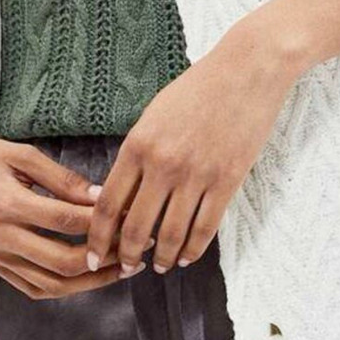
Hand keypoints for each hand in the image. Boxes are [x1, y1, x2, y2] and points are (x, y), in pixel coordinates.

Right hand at [0, 121, 128, 300]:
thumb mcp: (19, 154)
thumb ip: (60, 178)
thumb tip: (99, 197)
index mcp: (6, 203)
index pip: (66, 221)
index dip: (102, 221)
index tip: (129, 216)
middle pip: (63, 261)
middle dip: (106, 258)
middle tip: (135, 248)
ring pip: (51, 285)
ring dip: (91, 282)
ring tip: (122, 270)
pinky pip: (32, 288)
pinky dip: (64, 288)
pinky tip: (88, 278)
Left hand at [83, 22, 301, 276]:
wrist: (247, 70)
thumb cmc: (197, 88)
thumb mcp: (153, 115)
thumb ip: (135, 153)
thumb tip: (120, 194)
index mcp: (138, 145)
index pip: (108, 205)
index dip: (97, 238)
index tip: (91, 256)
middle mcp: (163, 164)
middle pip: (135, 227)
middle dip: (126, 256)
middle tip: (124, 269)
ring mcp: (196, 175)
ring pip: (171, 234)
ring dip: (161, 257)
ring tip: (157, 266)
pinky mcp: (227, 181)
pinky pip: (205, 228)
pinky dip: (192, 250)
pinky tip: (185, 258)